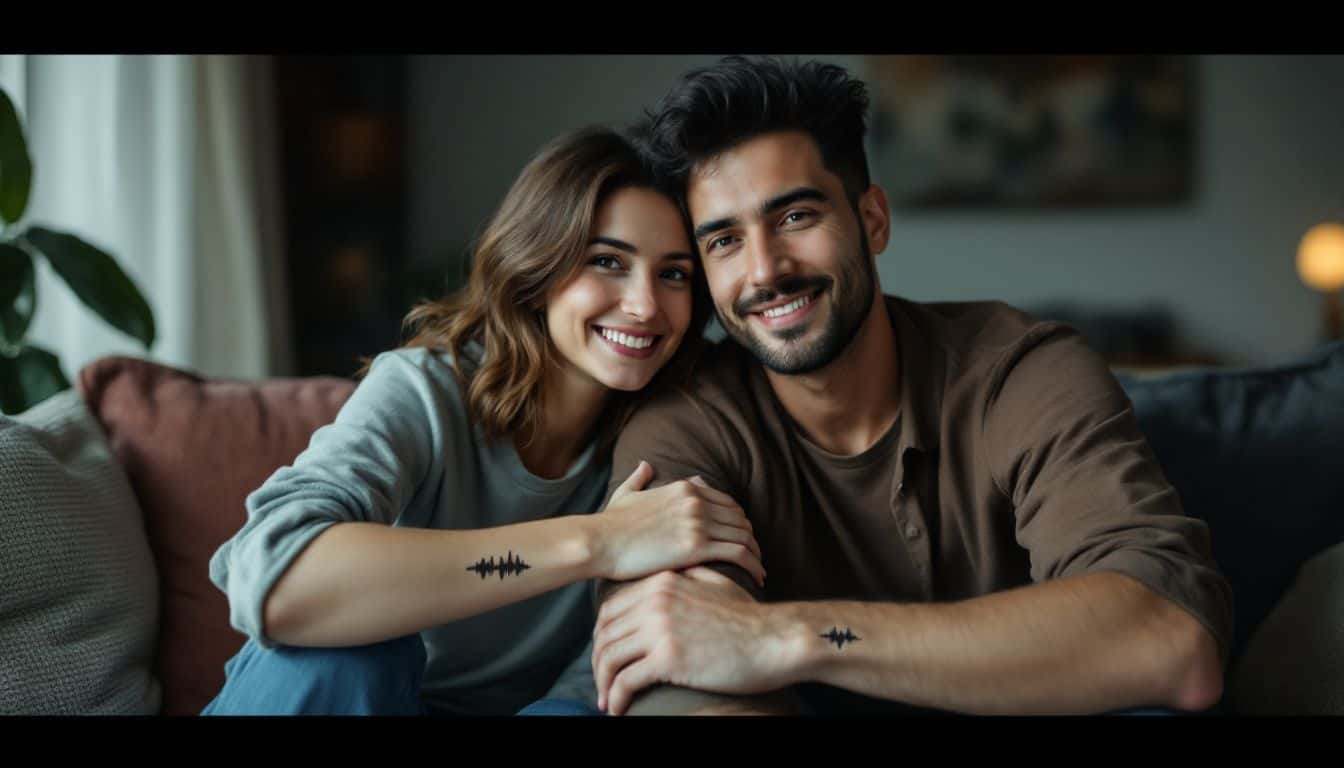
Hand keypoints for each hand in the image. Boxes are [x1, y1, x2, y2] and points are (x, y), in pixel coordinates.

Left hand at [591, 566, 792, 714]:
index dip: (602, 637)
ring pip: (610, 658)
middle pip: (605, 634)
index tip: (605, 657)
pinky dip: (616, 698)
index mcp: (662, 583)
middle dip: (598, 663)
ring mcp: (661, 629)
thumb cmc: (749, 618)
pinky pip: (626, 681)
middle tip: (602, 683)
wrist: (774, 640)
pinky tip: (618, 709)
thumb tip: (678, 574)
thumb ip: (691, 576)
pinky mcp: (668, 658)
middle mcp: (656, 602)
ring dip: (603, 684)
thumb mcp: (717, 583)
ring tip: (607, 701)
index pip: (611, 610)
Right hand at [593, 462, 764, 586]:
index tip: (741, 536)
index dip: (738, 520)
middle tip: (754, 556)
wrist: (600, 541)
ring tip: (759, 569)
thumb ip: (639, 478)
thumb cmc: (610, 523)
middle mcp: (696, 501)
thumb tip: (644, 465)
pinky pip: (738, 553)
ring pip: (744, 535)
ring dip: (756, 553)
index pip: (727, 502)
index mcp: (685, 488)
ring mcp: (698, 522)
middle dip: (750, 537)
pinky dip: (753, 564)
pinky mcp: (696, 546)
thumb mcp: (626, 493)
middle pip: (740, 519)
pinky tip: (757, 576)